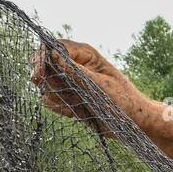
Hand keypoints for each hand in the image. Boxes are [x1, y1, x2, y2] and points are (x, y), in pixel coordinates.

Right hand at [30, 39, 145, 132]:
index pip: (54, 47)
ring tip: (74, 104)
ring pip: (48, 84)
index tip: (37, 74)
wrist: (135, 124)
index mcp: (86, 56)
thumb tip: (53, 55)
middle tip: (47, 89)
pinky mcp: (72, 98)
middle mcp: (77, 66)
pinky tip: (75, 113)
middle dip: (45, 78)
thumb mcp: (101, 85)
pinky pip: (54, 100)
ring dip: (56, 96)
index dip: (42, 57)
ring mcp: (73, 83)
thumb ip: (76, 72)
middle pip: (46, 64)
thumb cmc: (124, 101)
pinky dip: (60, 107)